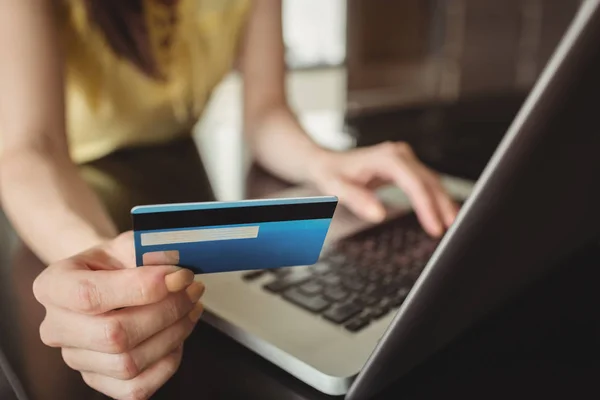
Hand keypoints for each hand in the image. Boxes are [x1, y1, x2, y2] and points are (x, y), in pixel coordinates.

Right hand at [32, 232, 203, 399]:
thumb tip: (176, 271)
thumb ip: (150, 250)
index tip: (179, 276)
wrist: (107, 279)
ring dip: (173, 335)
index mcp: (53, 286)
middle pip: (113, 335)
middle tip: (192, 291)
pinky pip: (136, 388)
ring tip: (191, 308)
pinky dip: (167, 363)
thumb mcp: (128, 244)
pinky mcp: (98, 381)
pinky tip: (177, 336)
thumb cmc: (115, 263)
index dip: (141, 288)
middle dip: (166, 312)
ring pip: (128, 363)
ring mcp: (76, 359)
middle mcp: (56, 327)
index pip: (90, 295)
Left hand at [310, 141, 457, 236]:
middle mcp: (399, 154)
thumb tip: (379, 214)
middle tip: (451, 229)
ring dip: (443, 202)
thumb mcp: (337, 188)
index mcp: (387, 158)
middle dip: (442, 205)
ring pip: (432, 181)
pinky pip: (426, 182)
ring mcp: (404, 158)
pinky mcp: (406, 166)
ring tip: (452, 224)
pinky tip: (443, 212)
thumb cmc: (331, 174)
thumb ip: (358, 199)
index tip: (434, 227)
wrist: (326, 162)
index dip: (427, 207)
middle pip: (429, 181)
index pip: (414, 184)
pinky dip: (435, 197)